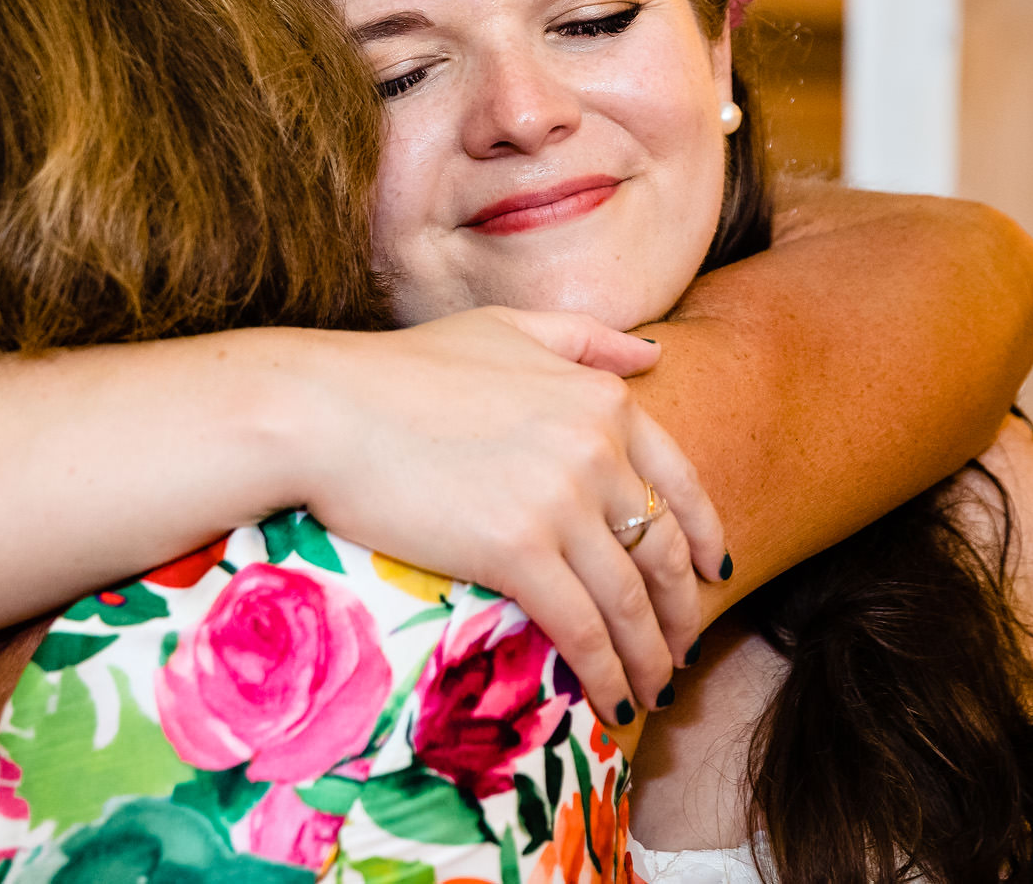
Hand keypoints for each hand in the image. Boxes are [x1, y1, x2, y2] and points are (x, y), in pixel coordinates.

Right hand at [288, 307, 727, 723]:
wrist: (321, 409)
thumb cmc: (398, 371)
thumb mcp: (505, 329)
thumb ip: (585, 340)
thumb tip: (653, 355)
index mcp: (601, 400)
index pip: (680, 486)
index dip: (703, 542)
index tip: (711, 580)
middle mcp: (595, 448)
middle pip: (665, 551)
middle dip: (682, 613)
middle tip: (681, 652)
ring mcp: (560, 500)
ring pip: (631, 601)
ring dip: (649, 657)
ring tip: (650, 691)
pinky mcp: (516, 551)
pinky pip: (583, 628)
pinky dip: (607, 673)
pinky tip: (611, 703)